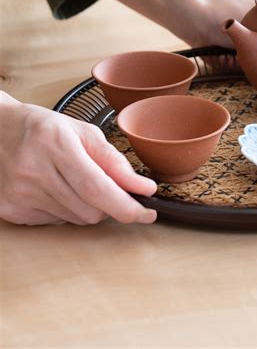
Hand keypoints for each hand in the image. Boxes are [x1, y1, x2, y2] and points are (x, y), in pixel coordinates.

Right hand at [0, 91, 156, 225]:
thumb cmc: (43, 128)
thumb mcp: (83, 132)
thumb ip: (114, 160)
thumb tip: (142, 187)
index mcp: (56, 145)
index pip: (98, 189)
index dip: (127, 206)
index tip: (148, 212)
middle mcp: (34, 172)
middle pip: (91, 210)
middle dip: (112, 205)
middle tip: (113, 190)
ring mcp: (20, 195)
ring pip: (77, 220)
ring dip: (91, 208)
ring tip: (77, 182)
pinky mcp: (11, 211)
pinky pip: (57, 222)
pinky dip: (69, 210)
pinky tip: (59, 189)